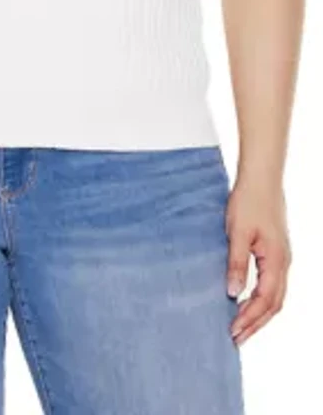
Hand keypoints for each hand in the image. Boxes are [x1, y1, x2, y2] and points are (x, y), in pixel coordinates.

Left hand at [225, 177, 291, 344]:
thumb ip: (236, 263)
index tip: (233, 332)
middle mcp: (284, 263)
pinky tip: (247, 300)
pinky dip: (261, 298)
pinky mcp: (276, 251)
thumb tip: (233, 293)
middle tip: (236, 338)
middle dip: (255, 323)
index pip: (265, 300)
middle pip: (273, 304)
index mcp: (276, 261)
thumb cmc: (248, 202)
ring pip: (275, 296)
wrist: (261, 179)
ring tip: (241, 326)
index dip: (249, 319)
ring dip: (259, 313)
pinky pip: (272, 284)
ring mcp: (282, 257)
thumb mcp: (237, 233)